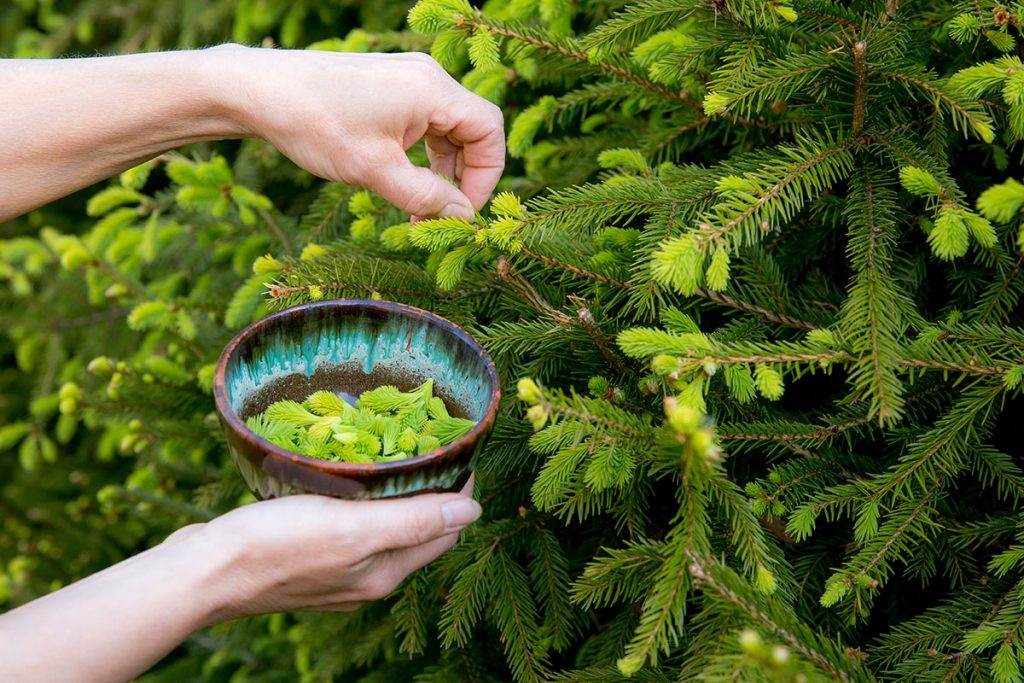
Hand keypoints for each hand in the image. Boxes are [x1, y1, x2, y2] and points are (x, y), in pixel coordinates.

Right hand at [189, 477, 480, 618]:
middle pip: (418, 530)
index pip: (445, 530)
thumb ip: (414, 521)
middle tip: (427, 441)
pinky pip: (350, 526)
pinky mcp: (307, 559)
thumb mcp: (353, 528)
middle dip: (431, 489)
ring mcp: (336, 572)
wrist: (202, 573)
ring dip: (394, 493)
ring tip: (391, 450)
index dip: (458, 490)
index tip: (458, 449)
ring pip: (383, 527)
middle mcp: (367, 577)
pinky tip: (345, 477)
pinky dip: (359, 501)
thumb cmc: (275, 546)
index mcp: (385, 572)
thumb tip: (474, 511)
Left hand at [210, 46, 504, 219]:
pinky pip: (423, 123)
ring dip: (441, 171)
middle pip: (472, 129)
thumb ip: (426, 197)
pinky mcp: (388, 87)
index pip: (489, 129)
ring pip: (447, 129)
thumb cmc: (315, 124)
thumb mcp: (375, 170)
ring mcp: (407, 79)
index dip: (487, 174)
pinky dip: (422, 156)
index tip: (465, 211)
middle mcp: (426, 77)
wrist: (257, 91)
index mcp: (431, 89)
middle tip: (441, 216)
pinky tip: (403, 183)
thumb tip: (462, 217)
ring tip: (420, 209)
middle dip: (463, 177)